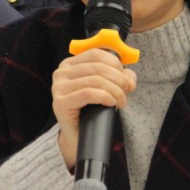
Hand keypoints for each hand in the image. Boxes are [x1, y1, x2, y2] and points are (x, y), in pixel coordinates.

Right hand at [51, 49, 136, 167]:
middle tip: (127, 91)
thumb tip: (130, 76)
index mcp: (70, 64)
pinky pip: (88, 93)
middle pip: (97, 67)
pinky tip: (111, 103)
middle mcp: (61, 72)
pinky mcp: (61, 102)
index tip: (125, 77)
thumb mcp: (107, 88)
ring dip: (115, 90)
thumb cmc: (90, 110)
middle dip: (118, 79)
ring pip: (95, 80)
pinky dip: (105, 97)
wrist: (77, 135)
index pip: (96, 54)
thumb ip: (120, 77)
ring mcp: (59, 87)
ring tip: (121, 101)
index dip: (115, 63)